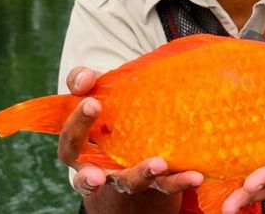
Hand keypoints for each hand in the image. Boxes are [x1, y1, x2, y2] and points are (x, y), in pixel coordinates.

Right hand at [57, 67, 203, 196]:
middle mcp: (100, 170)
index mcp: (80, 149)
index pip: (70, 142)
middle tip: (97, 175)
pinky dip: (180, 181)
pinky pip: (167, 184)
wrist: (137, 134)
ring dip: (143, 176)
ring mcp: (128, 178)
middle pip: (89, 178)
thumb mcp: (95, 92)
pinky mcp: (156, 181)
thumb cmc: (110, 109)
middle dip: (91, 178)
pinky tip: (195, 175)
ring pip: (131, 184)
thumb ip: (82, 80)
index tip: (92, 103)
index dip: (77, 125)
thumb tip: (84, 80)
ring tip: (159, 164)